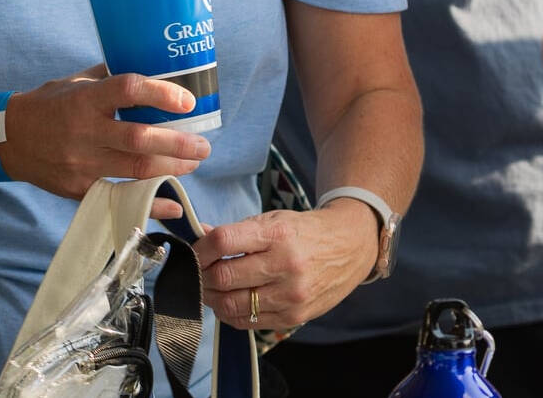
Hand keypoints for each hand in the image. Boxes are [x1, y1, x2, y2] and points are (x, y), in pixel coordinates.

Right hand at [0, 65, 210, 206]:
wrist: (8, 139)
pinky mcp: (79, 188)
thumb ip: (111, 76)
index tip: (188, 101)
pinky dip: (149, 204)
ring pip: (135, 170)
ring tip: (194, 163)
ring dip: (171, 168)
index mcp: (85, 99)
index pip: (127, 90)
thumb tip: (152, 67)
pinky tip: (173, 205)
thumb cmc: (48, 103)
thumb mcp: (76, 82)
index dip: (160, 94)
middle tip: (203, 145)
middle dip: (178, 144)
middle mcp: (84, 131)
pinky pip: (119, 198)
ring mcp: (82, 163)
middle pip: (138, 139)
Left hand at [195, 197, 377, 330]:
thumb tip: (202, 235)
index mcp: (277, 234)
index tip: (193, 251)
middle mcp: (285, 266)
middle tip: (197, 272)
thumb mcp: (273, 220)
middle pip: (224, 277)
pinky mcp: (294, 317)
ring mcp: (291, 296)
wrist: (348, 247)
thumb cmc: (305, 231)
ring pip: (232, 304)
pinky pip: (249, 322)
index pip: (225, 242)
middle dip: (202, 276)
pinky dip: (230, 314)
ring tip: (209, 288)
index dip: (201, 248)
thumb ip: (237, 231)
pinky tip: (227, 302)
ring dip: (212, 298)